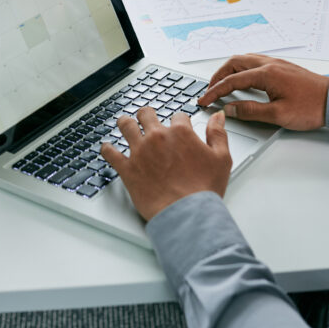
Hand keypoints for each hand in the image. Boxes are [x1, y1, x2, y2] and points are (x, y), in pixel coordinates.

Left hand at [100, 108, 230, 221]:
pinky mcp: (127, 168)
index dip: (179, 122)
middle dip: (147, 115)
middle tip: (146, 118)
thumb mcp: (221, 158)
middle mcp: (157, 137)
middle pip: (146, 114)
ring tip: (125, 123)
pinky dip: (107, 149)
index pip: (178, 116)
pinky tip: (107, 147)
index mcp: (180, 133)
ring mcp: (140, 152)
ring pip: (125, 126)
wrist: (187, 213)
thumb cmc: (204, 189)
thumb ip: (218, 134)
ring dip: (125, 123)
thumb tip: (217, 117)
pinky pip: (110, 153)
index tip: (178, 128)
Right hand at [197, 54, 328, 129]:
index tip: (204, 100)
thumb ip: (251, 111)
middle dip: (218, 76)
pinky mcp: (283, 67)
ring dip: (230, 70)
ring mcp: (277, 63)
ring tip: (222, 84)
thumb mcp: (278, 115)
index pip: (232, 81)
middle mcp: (270, 64)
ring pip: (245, 59)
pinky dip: (242, 68)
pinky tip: (243, 79)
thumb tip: (230, 108)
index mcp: (266, 74)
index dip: (215, 91)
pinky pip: (255, 61)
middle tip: (210, 90)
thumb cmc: (312, 107)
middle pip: (234, 63)